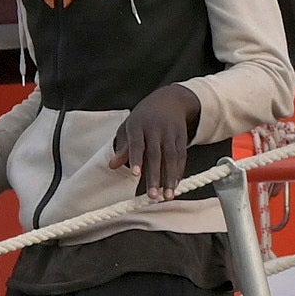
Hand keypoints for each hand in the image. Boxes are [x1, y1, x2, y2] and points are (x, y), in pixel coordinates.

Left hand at [107, 83, 204, 199]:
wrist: (169, 99)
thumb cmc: (143, 118)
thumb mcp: (129, 127)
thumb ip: (123, 147)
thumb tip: (112, 166)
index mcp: (138, 125)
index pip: (137, 144)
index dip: (136, 159)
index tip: (135, 175)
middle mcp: (155, 128)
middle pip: (155, 155)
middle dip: (154, 176)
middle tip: (152, 196)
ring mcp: (170, 132)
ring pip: (171, 157)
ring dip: (170, 178)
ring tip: (167, 196)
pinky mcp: (182, 136)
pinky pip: (181, 156)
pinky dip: (179, 171)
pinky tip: (176, 185)